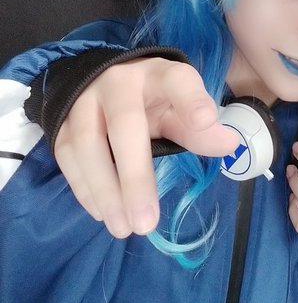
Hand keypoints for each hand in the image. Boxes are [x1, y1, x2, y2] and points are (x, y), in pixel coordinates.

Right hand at [54, 58, 239, 237]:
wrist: (104, 82)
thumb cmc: (153, 100)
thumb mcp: (180, 110)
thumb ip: (200, 131)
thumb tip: (229, 145)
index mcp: (159, 75)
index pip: (178, 82)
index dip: (191, 100)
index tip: (205, 120)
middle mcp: (119, 82)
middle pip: (125, 125)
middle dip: (135, 176)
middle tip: (146, 223)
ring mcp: (85, 100)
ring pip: (87, 144)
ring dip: (105, 190)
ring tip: (123, 227)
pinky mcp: (62, 121)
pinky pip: (68, 156)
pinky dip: (84, 188)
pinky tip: (102, 213)